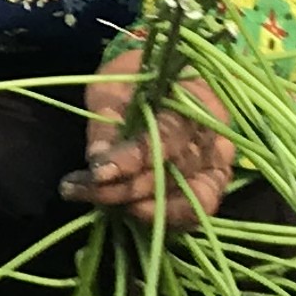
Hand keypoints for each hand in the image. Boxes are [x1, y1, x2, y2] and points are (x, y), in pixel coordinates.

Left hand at [70, 49, 236, 220]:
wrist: (158, 76)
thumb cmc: (133, 78)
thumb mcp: (111, 86)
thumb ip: (106, 121)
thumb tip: (98, 161)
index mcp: (194, 98)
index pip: (167, 137)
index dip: (132, 159)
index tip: (97, 173)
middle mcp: (214, 133)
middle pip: (174, 172)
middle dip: (123, 188)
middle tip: (77, 190)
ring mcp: (218, 161)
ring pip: (190, 199)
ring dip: (142, 208)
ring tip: (99, 203)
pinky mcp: (213, 183)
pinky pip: (199, 209)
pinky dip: (166, 218)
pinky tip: (131, 213)